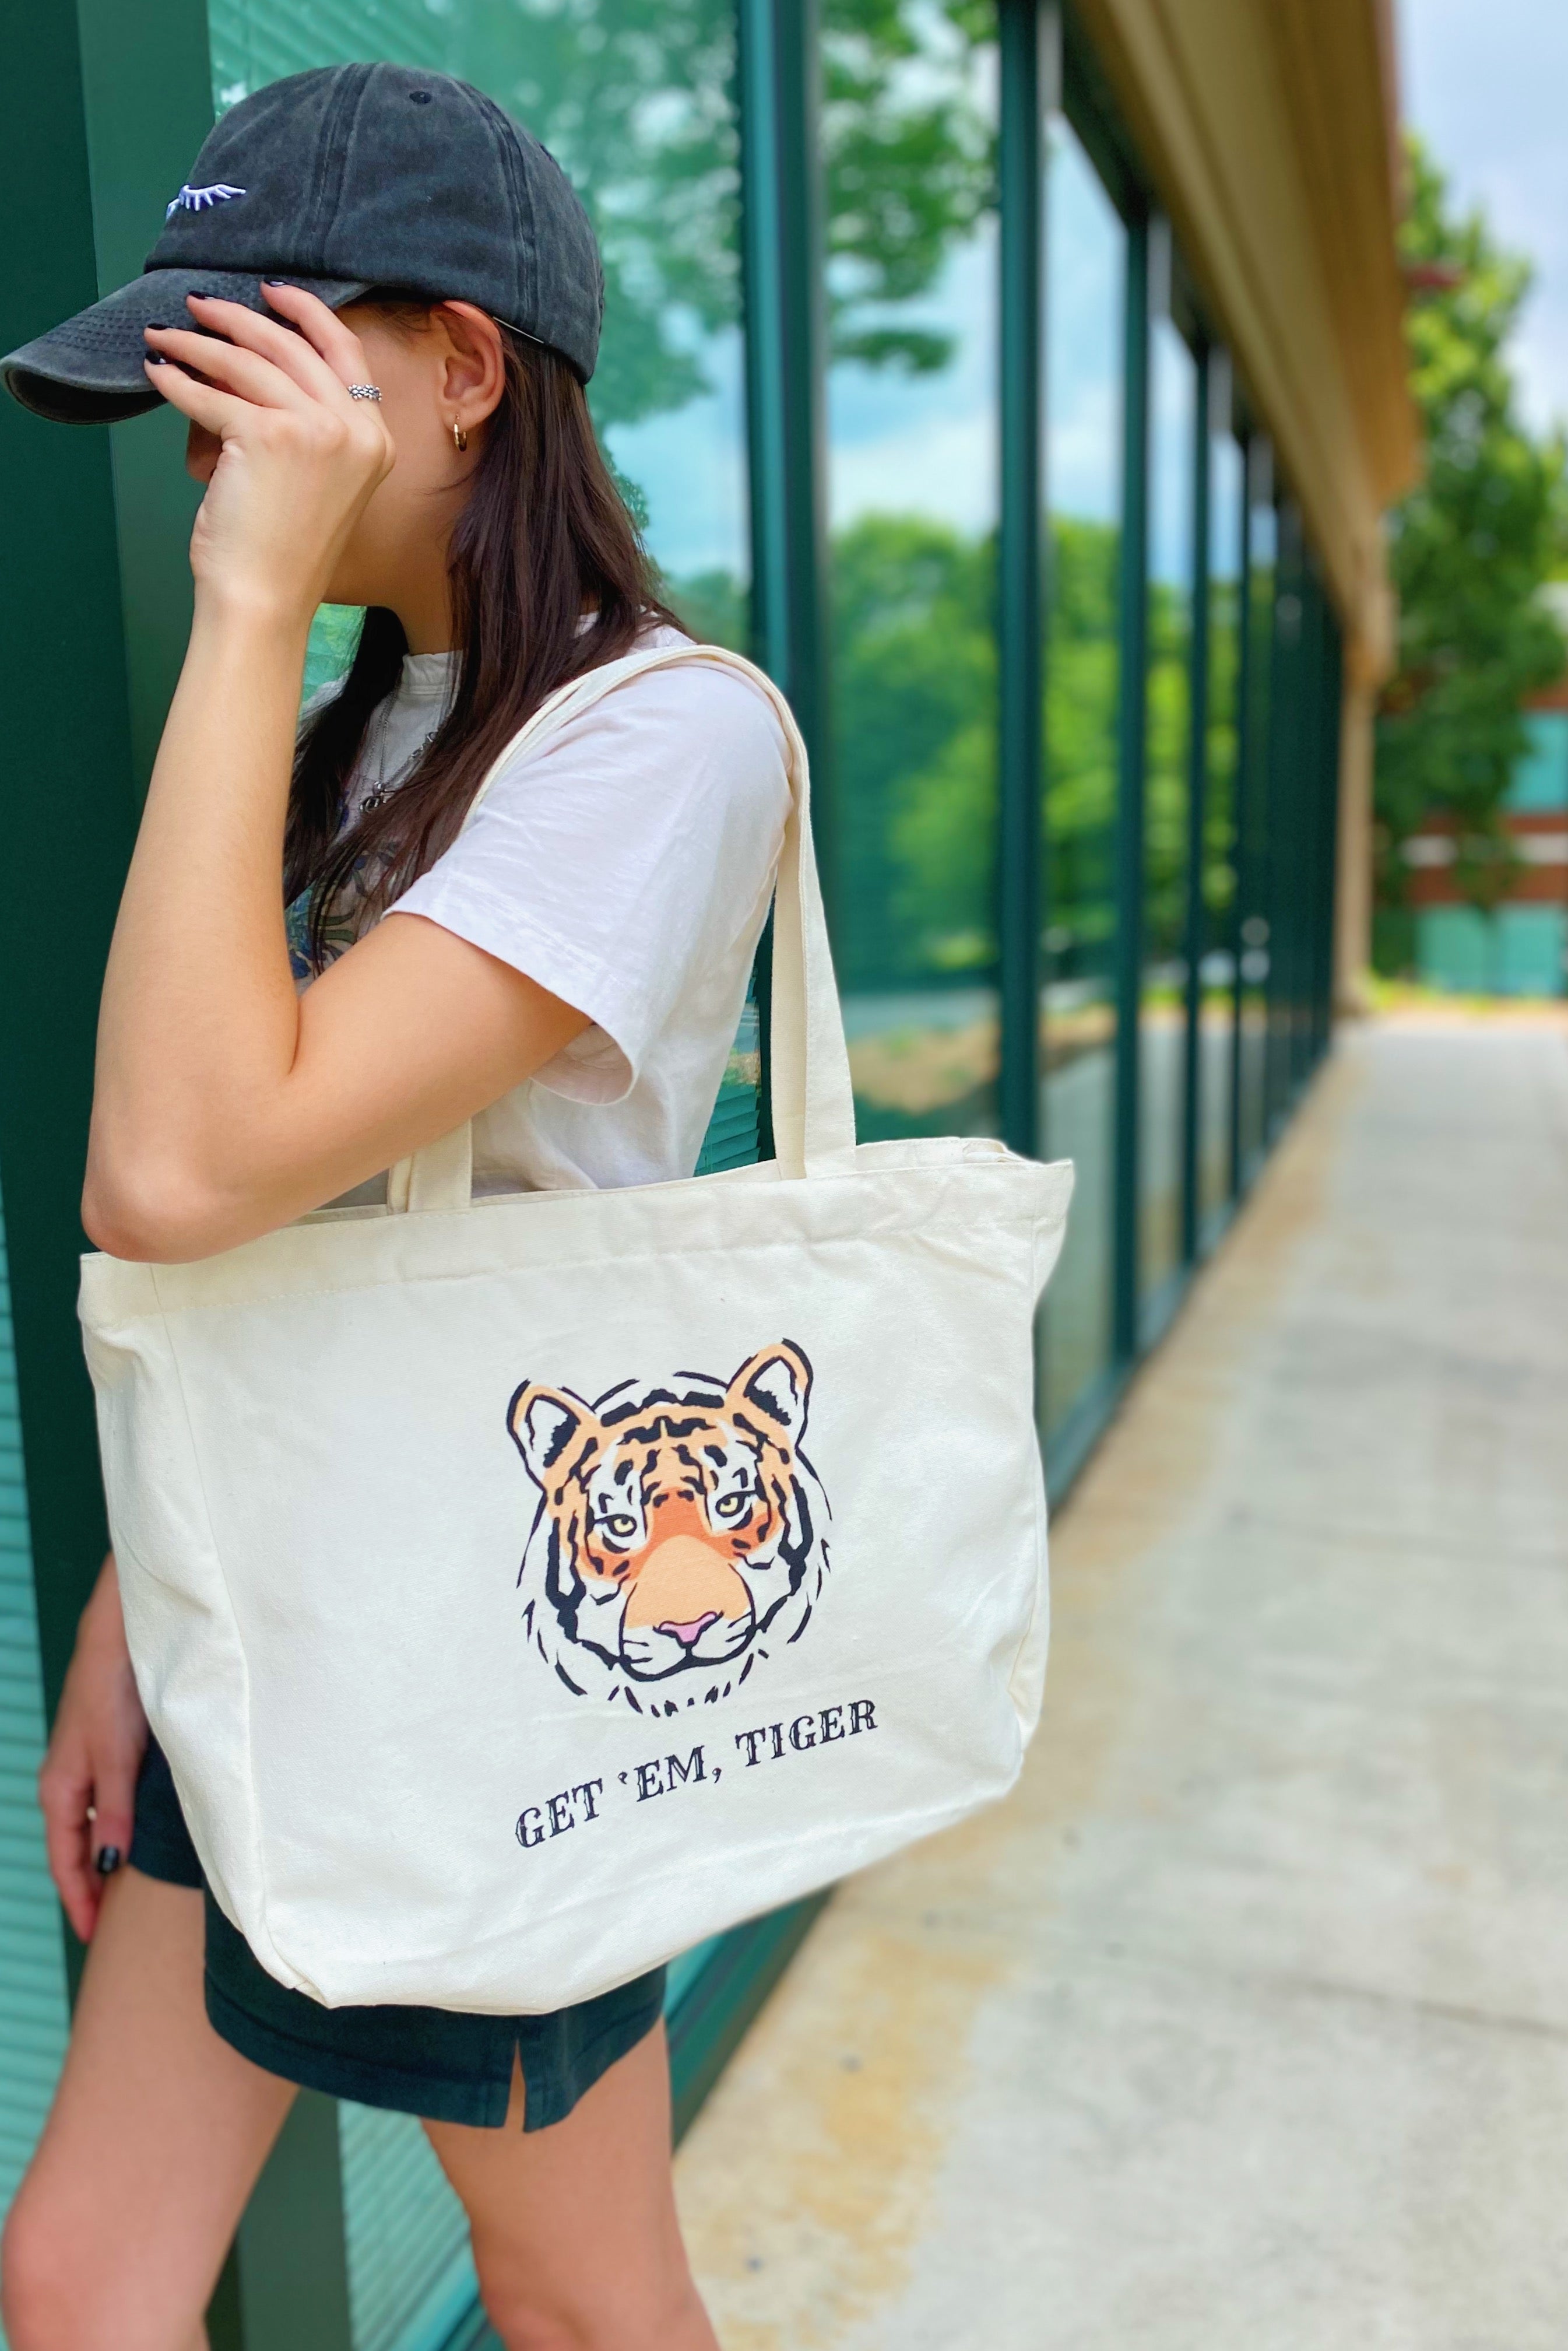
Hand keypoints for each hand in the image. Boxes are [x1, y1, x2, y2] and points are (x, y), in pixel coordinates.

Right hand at [38, 1556, 148, 1940]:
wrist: (120, 1637)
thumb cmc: (113, 1691)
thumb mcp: (117, 1758)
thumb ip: (115, 1813)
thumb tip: (110, 1867)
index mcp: (61, 1790)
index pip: (66, 1861)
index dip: (80, 1900)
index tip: (94, 1938)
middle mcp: (68, 1783)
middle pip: (74, 1850)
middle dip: (88, 1889)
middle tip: (110, 1929)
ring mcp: (87, 1766)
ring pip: (90, 1828)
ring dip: (102, 1862)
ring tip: (123, 1896)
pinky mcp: (107, 1751)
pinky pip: (105, 1807)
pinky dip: (114, 1832)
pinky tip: (134, 1840)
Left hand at [144, 285, 393, 625]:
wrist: (266, 599)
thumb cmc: (284, 552)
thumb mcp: (315, 478)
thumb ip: (302, 423)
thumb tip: (237, 365)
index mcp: (375, 439)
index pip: (344, 352)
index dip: (305, 312)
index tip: (269, 293)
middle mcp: (354, 429)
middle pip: (292, 346)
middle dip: (238, 318)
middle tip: (199, 306)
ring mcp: (315, 430)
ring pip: (247, 363)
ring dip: (198, 343)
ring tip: (168, 337)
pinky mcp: (267, 436)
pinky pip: (211, 395)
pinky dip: (178, 382)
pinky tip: (159, 375)